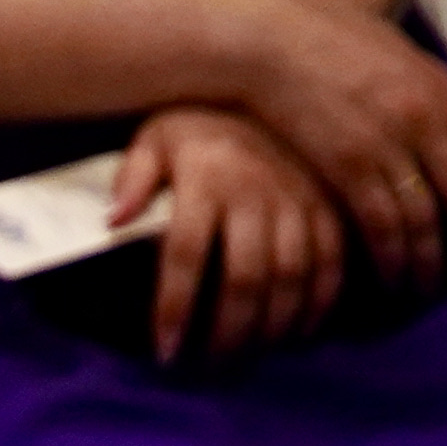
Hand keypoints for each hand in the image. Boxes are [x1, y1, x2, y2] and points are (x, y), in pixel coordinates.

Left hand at [112, 105, 344, 362]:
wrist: (266, 76)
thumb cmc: (199, 121)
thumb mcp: (155, 136)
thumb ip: (133, 177)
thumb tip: (113, 221)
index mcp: (207, 178)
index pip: (186, 254)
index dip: (176, 307)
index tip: (167, 353)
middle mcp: (255, 191)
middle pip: (245, 277)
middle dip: (229, 333)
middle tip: (214, 370)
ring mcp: (298, 197)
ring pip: (292, 277)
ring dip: (273, 328)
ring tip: (251, 359)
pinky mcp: (328, 202)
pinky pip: (333, 261)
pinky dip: (320, 304)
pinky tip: (299, 334)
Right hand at [238, 0, 446, 300]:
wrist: (274, 40)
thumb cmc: (337, 42)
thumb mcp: (405, 59)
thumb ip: (439, 96)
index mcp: (445, 91)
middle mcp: (426, 120)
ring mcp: (388, 145)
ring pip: (428, 223)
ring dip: (433, 265)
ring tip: (431, 289)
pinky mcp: (348, 167)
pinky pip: (384, 229)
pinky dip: (394, 261)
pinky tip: (393, 279)